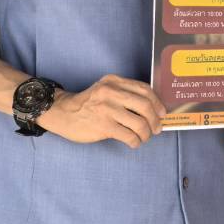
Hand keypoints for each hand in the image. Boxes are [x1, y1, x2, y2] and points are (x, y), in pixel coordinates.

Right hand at [38, 75, 164, 147]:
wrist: (62, 113)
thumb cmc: (88, 104)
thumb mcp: (105, 89)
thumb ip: (125, 93)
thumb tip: (152, 110)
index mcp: (114, 81)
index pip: (144, 90)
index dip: (157, 103)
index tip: (162, 113)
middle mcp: (111, 92)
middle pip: (145, 106)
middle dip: (155, 120)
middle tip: (156, 129)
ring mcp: (107, 109)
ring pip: (139, 123)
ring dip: (146, 134)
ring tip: (143, 137)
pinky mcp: (103, 126)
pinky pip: (129, 136)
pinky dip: (136, 141)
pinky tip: (134, 142)